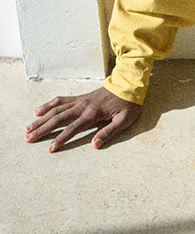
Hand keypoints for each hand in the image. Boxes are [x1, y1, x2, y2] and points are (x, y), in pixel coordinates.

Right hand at [24, 86, 141, 151]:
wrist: (128, 84)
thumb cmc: (128, 104)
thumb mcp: (124, 120)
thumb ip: (109, 132)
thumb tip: (95, 145)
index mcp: (92, 114)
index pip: (73, 129)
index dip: (61, 139)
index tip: (50, 149)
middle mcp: (82, 106)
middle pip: (57, 119)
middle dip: (42, 129)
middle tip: (28, 138)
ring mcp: (79, 100)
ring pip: (55, 110)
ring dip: (40, 119)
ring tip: (28, 128)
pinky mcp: (79, 97)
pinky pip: (60, 100)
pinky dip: (47, 105)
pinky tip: (37, 111)